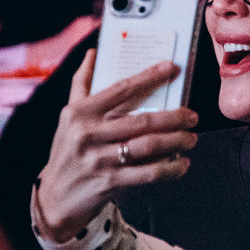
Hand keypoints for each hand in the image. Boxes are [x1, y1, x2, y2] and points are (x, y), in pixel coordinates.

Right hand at [35, 56, 196, 242]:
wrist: (56, 197)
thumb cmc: (68, 150)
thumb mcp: (68, 117)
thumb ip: (81, 84)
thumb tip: (93, 53)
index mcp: (80, 112)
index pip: (121, 88)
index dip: (149, 77)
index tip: (172, 68)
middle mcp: (89, 133)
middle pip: (142, 120)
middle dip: (174, 117)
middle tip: (193, 116)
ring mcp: (99, 159)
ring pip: (148, 145)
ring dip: (176, 141)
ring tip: (192, 138)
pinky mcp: (109, 182)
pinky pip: (148, 173)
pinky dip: (170, 168)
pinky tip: (182, 163)